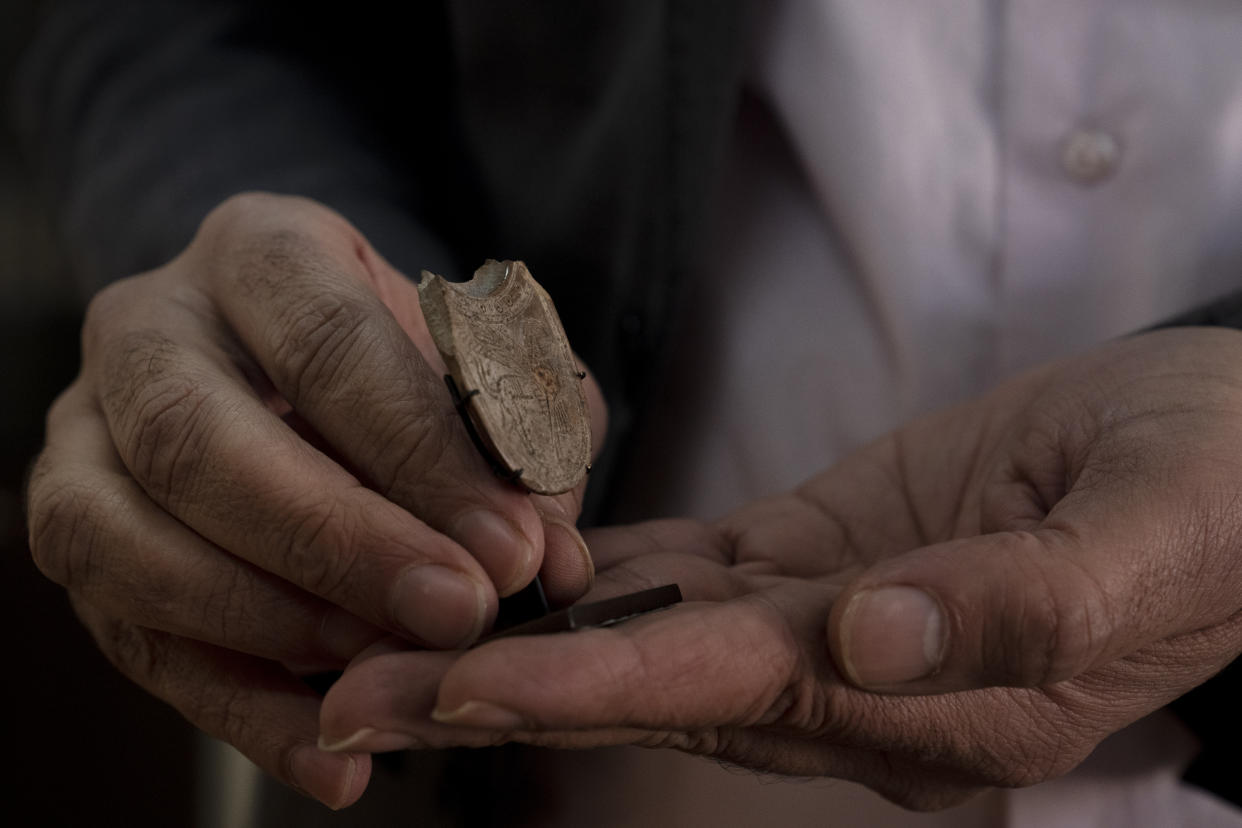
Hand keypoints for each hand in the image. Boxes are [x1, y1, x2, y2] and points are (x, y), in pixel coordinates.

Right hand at [25, 193, 604, 807]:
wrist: (297, 359)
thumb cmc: (404, 360)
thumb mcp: (482, 364)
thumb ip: (525, 438)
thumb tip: (554, 554)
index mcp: (261, 253)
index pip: (327, 347)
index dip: (418, 455)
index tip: (511, 549)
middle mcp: (149, 329)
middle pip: (200, 440)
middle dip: (335, 543)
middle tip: (455, 614)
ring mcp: (87, 432)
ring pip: (126, 540)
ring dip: (266, 624)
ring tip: (386, 676)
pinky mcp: (77, 530)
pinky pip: (129, 634)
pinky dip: (234, 708)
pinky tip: (328, 756)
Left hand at [319, 327, 1241, 808]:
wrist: (1231, 460)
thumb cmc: (1220, 500)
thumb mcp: (1153, 539)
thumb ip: (1016, 607)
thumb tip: (868, 638)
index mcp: (929, 704)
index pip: (720, 694)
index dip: (581, 692)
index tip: (447, 694)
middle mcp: (854, 681)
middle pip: (647, 685)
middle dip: (496, 692)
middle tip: (343, 694)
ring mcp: (830, 620)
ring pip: (649, 634)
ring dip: (520, 635)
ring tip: (384, 629)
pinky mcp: (825, 552)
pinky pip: (693, 572)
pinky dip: (600, 572)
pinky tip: (513, 560)